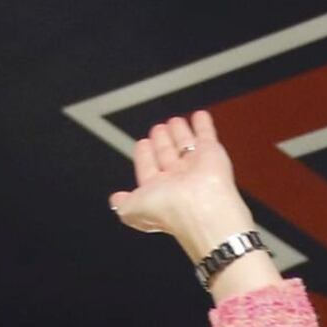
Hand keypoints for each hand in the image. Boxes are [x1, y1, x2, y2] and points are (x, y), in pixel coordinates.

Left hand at [114, 111, 261, 260]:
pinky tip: (199, 116)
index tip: (143, 144)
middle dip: (162, 141)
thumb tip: (115, 200)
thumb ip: (122, 203)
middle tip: (158, 129)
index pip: (149, 169)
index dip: (145, 156)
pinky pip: (206, 135)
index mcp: (160, 192)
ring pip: (185, 145)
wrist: (201, 208)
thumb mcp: (131, 208)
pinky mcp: (211, 153)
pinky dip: (202, 125)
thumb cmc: (168, 211)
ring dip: (179, 132)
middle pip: (167, 155)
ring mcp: (196, 166)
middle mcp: (178, 180)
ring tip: (174, 121)